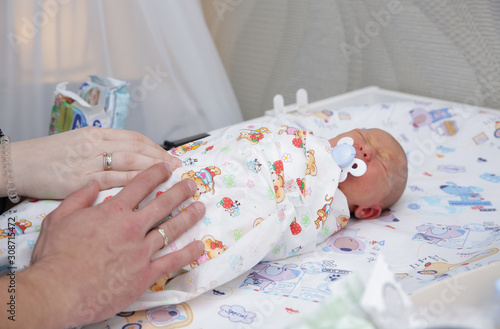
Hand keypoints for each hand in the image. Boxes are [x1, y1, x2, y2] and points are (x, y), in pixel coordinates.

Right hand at [10, 127, 179, 198]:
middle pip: (136, 149)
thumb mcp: (74, 143)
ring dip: (153, 169)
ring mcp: (88, 162)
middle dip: (160, 158)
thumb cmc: (45, 158)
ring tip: (170, 176)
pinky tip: (149, 188)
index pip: (133, 138)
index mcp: (94, 133)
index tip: (168, 155)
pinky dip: (133, 182)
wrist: (16, 165)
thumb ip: (99, 146)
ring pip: (129, 162)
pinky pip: (114, 180)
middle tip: (177, 166)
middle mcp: (94, 144)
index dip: (154, 147)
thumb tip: (124, 155)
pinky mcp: (81, 180)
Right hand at [20, 163, 204, 327]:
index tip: (167, 168)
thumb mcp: (59, 218)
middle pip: (163, 204)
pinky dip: (188, 253)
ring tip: (200, 208)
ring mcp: (142, 251)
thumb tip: (94, 184)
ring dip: (189, 216)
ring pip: (172, 229)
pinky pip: (173, 261)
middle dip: (180, 191)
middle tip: (191, 185)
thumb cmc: (56, 257)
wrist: (58, 291)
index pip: (141, 185)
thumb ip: (79, 198)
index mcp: (113, 212)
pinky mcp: (145, 274)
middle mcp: (132, 228)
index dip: (157, 173)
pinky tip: (198, 246)